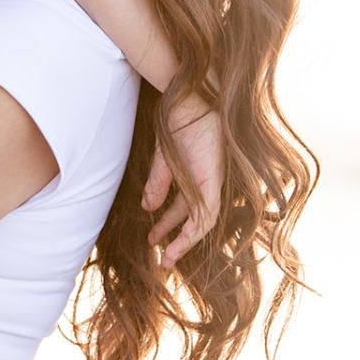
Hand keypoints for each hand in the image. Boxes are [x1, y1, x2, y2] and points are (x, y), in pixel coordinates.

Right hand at [141, 89, 223, 269]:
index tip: (153, 241)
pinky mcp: (213, 181)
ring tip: (167, 258)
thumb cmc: (179, 121)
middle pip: (193, 220)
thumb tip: (147, 207)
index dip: (168, 227)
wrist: (190, 98)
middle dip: (177, 241)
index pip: (182, 210)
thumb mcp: (164, 159)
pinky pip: (207, 214)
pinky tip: (179, 241)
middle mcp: (205, 184)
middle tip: (162, 260)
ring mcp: (210, 183)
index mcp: (192, 178)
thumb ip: (158, 183)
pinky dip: (194, 230)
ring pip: (202, 223)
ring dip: (184, 242)